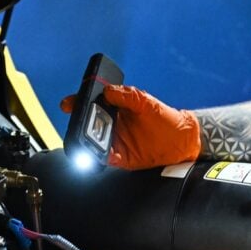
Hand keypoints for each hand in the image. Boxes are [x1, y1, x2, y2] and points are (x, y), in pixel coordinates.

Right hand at [60, 85, 200, 169]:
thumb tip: (108, 92)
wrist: (181, 140)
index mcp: (116, 108)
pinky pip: (105, 158)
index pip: (91, 104)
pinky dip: (100, 156)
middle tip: (78, 122)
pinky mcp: (121, 158)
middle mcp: (112, 125)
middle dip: (79, 123)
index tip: (68, 104)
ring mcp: (115, 141)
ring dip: (88, 141)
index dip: (77, 103)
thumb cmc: (165, 118)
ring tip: (87, 138)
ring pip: (93, 141)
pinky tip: (103, 153)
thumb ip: (127, 96)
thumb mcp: (146, 101)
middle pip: (87, 124)